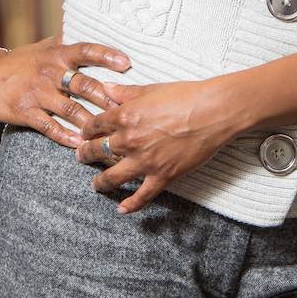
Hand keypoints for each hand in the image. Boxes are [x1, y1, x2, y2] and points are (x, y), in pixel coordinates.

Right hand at [0, 37, 131, 148]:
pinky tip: (78, 143)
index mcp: (57, 54)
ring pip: (70, 109)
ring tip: (108, 133)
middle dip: (107, 97)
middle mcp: (50, 71)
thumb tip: (95, 36)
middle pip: (84, 84)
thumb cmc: (19, 61)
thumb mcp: (43, 48)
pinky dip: (65, 136)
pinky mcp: (24, 111)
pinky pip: (49, 126)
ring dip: (91, 121)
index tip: (126, 63)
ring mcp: (37, 92)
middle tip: (127, 109)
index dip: (107, 56)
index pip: (86, 50)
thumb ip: (67, 46)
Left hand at [74, 77, 237, 213]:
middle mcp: (130, 140)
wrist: (214, 112)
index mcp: (125, 116)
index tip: (85, 133)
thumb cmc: (187, 96)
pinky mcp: (162, 176)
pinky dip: (131, 205)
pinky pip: (142, 196)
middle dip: (86, 155)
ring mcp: (145, 161)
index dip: (86, 130)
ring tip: (96, 185)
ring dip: (100, 182)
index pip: (95, 125)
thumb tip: (107, 88)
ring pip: (112, 177)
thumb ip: (126, 92)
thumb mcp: (152, 89)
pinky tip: (122, 209)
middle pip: (97, 151)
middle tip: (82, 157)